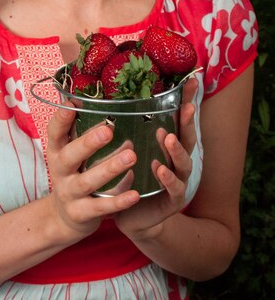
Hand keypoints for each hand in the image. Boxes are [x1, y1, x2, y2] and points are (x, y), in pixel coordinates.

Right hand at [46, 103, 139, 244]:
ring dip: (110, 168)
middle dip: (89, 143)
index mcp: (57, 152)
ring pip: (88, 181)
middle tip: (108, 130)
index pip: (54, 133)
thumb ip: (81, 134)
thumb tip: (102, 106)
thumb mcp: (70, 154)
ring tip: (131, 156)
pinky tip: (136, 194)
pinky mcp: (81, 213)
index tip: (72, 104)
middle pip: (71, 156)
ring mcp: (69, 193)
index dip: (61, 119)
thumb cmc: (74, 175)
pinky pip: (101, 206)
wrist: (64, 217)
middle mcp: (60, 171)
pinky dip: (119, 201)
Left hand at [113, 78, 197, 240]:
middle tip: (186, 107)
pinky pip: (173, 189)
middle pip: (187, 139)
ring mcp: (178, 181)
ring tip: (168, 138)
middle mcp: (176, 162)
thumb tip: (108, 98)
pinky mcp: (172, 201)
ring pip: (183, 164)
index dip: (184, 102)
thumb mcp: (126, 151)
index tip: (189, 83)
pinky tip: (159, 169)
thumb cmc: (128, 178)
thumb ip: (125, 129)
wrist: (129, 217)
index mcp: (166, 147)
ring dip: (176, 150)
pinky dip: (167, 178)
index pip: (177, 121)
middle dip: (188, 123)